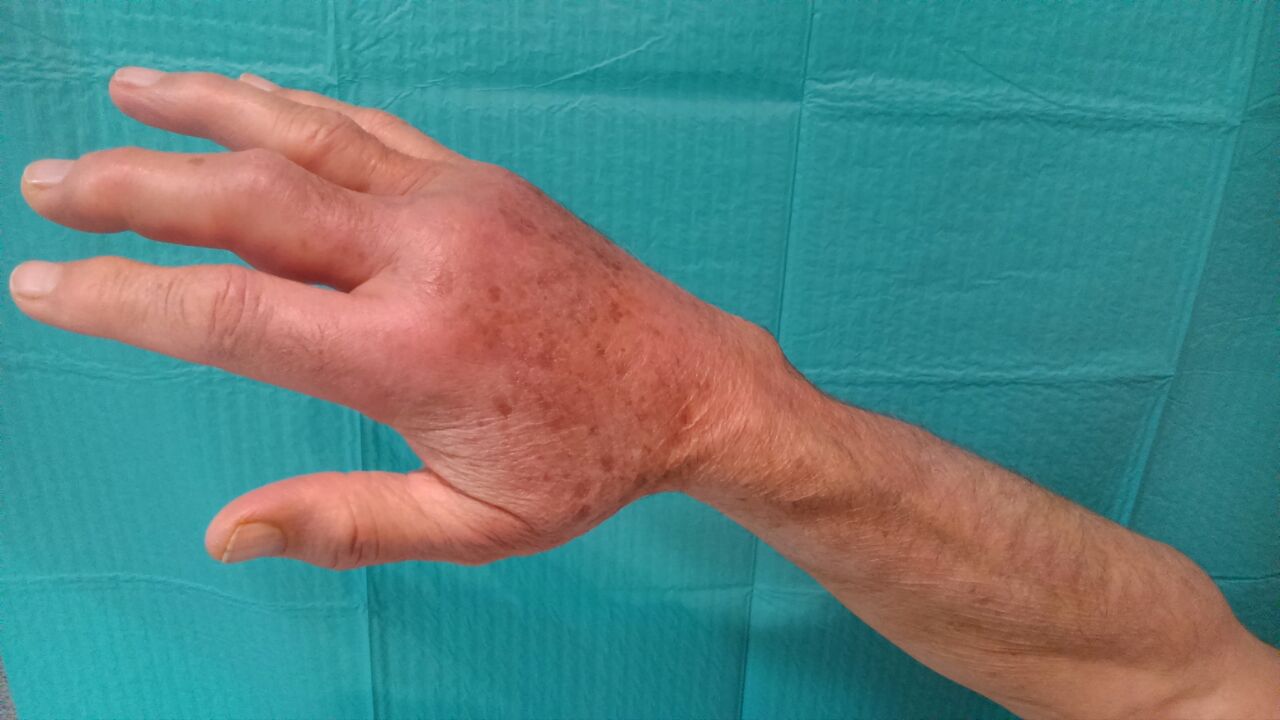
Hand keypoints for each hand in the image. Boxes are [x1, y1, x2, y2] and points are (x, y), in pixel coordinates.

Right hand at [13, 67, 778, 568]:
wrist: (689, 381)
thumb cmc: (586, 459)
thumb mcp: (472, 523)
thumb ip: (347, 524)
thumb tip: (224, 533)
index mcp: (410, 353)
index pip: (231, 314)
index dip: (122, 298)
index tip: (42, 287)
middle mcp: (423, 258)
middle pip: (247, 201)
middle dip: (133, 190)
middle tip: (46, 185)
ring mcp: (453, 201)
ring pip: (303, 136)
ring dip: (202, 111)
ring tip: (124, 96)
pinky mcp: (478, 179)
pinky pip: (367, 127)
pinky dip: (294, 107)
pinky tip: (246, 97)